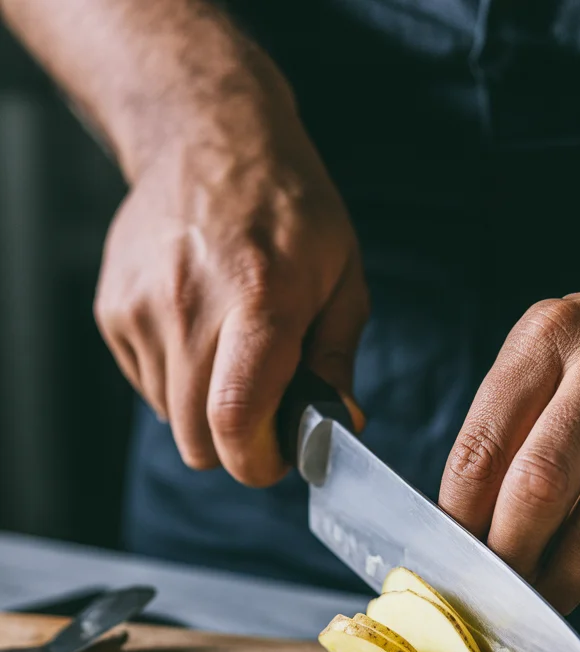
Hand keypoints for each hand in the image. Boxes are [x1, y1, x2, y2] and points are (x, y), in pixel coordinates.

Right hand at [94, 57, 367, 485]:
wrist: (206, 137)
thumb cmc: (286, 206)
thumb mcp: (343, 275)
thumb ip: (337, 360)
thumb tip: (338, 425)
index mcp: (259, 299)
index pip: (234, 420)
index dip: (258, 462)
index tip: (278, 458)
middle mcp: (189, 306)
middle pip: (197, 439)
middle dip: (236, 444)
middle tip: (265, 409)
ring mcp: (142, 308)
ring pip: (172, 418)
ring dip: (205, 409)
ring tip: (232, 351)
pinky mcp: (113, 311)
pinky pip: (148, 386)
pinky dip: (178, 380)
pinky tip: (201, 331)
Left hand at [440, 271, 579, 612]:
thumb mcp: (548, 362)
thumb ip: (507, 434)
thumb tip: (469, 539)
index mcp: (553, 335)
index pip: (483, 448)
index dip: (461, 521)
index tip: (456, 561)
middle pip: (541, 485)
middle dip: (511, 555)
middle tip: (499, 593)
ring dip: (562, 580)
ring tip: (544, 597)